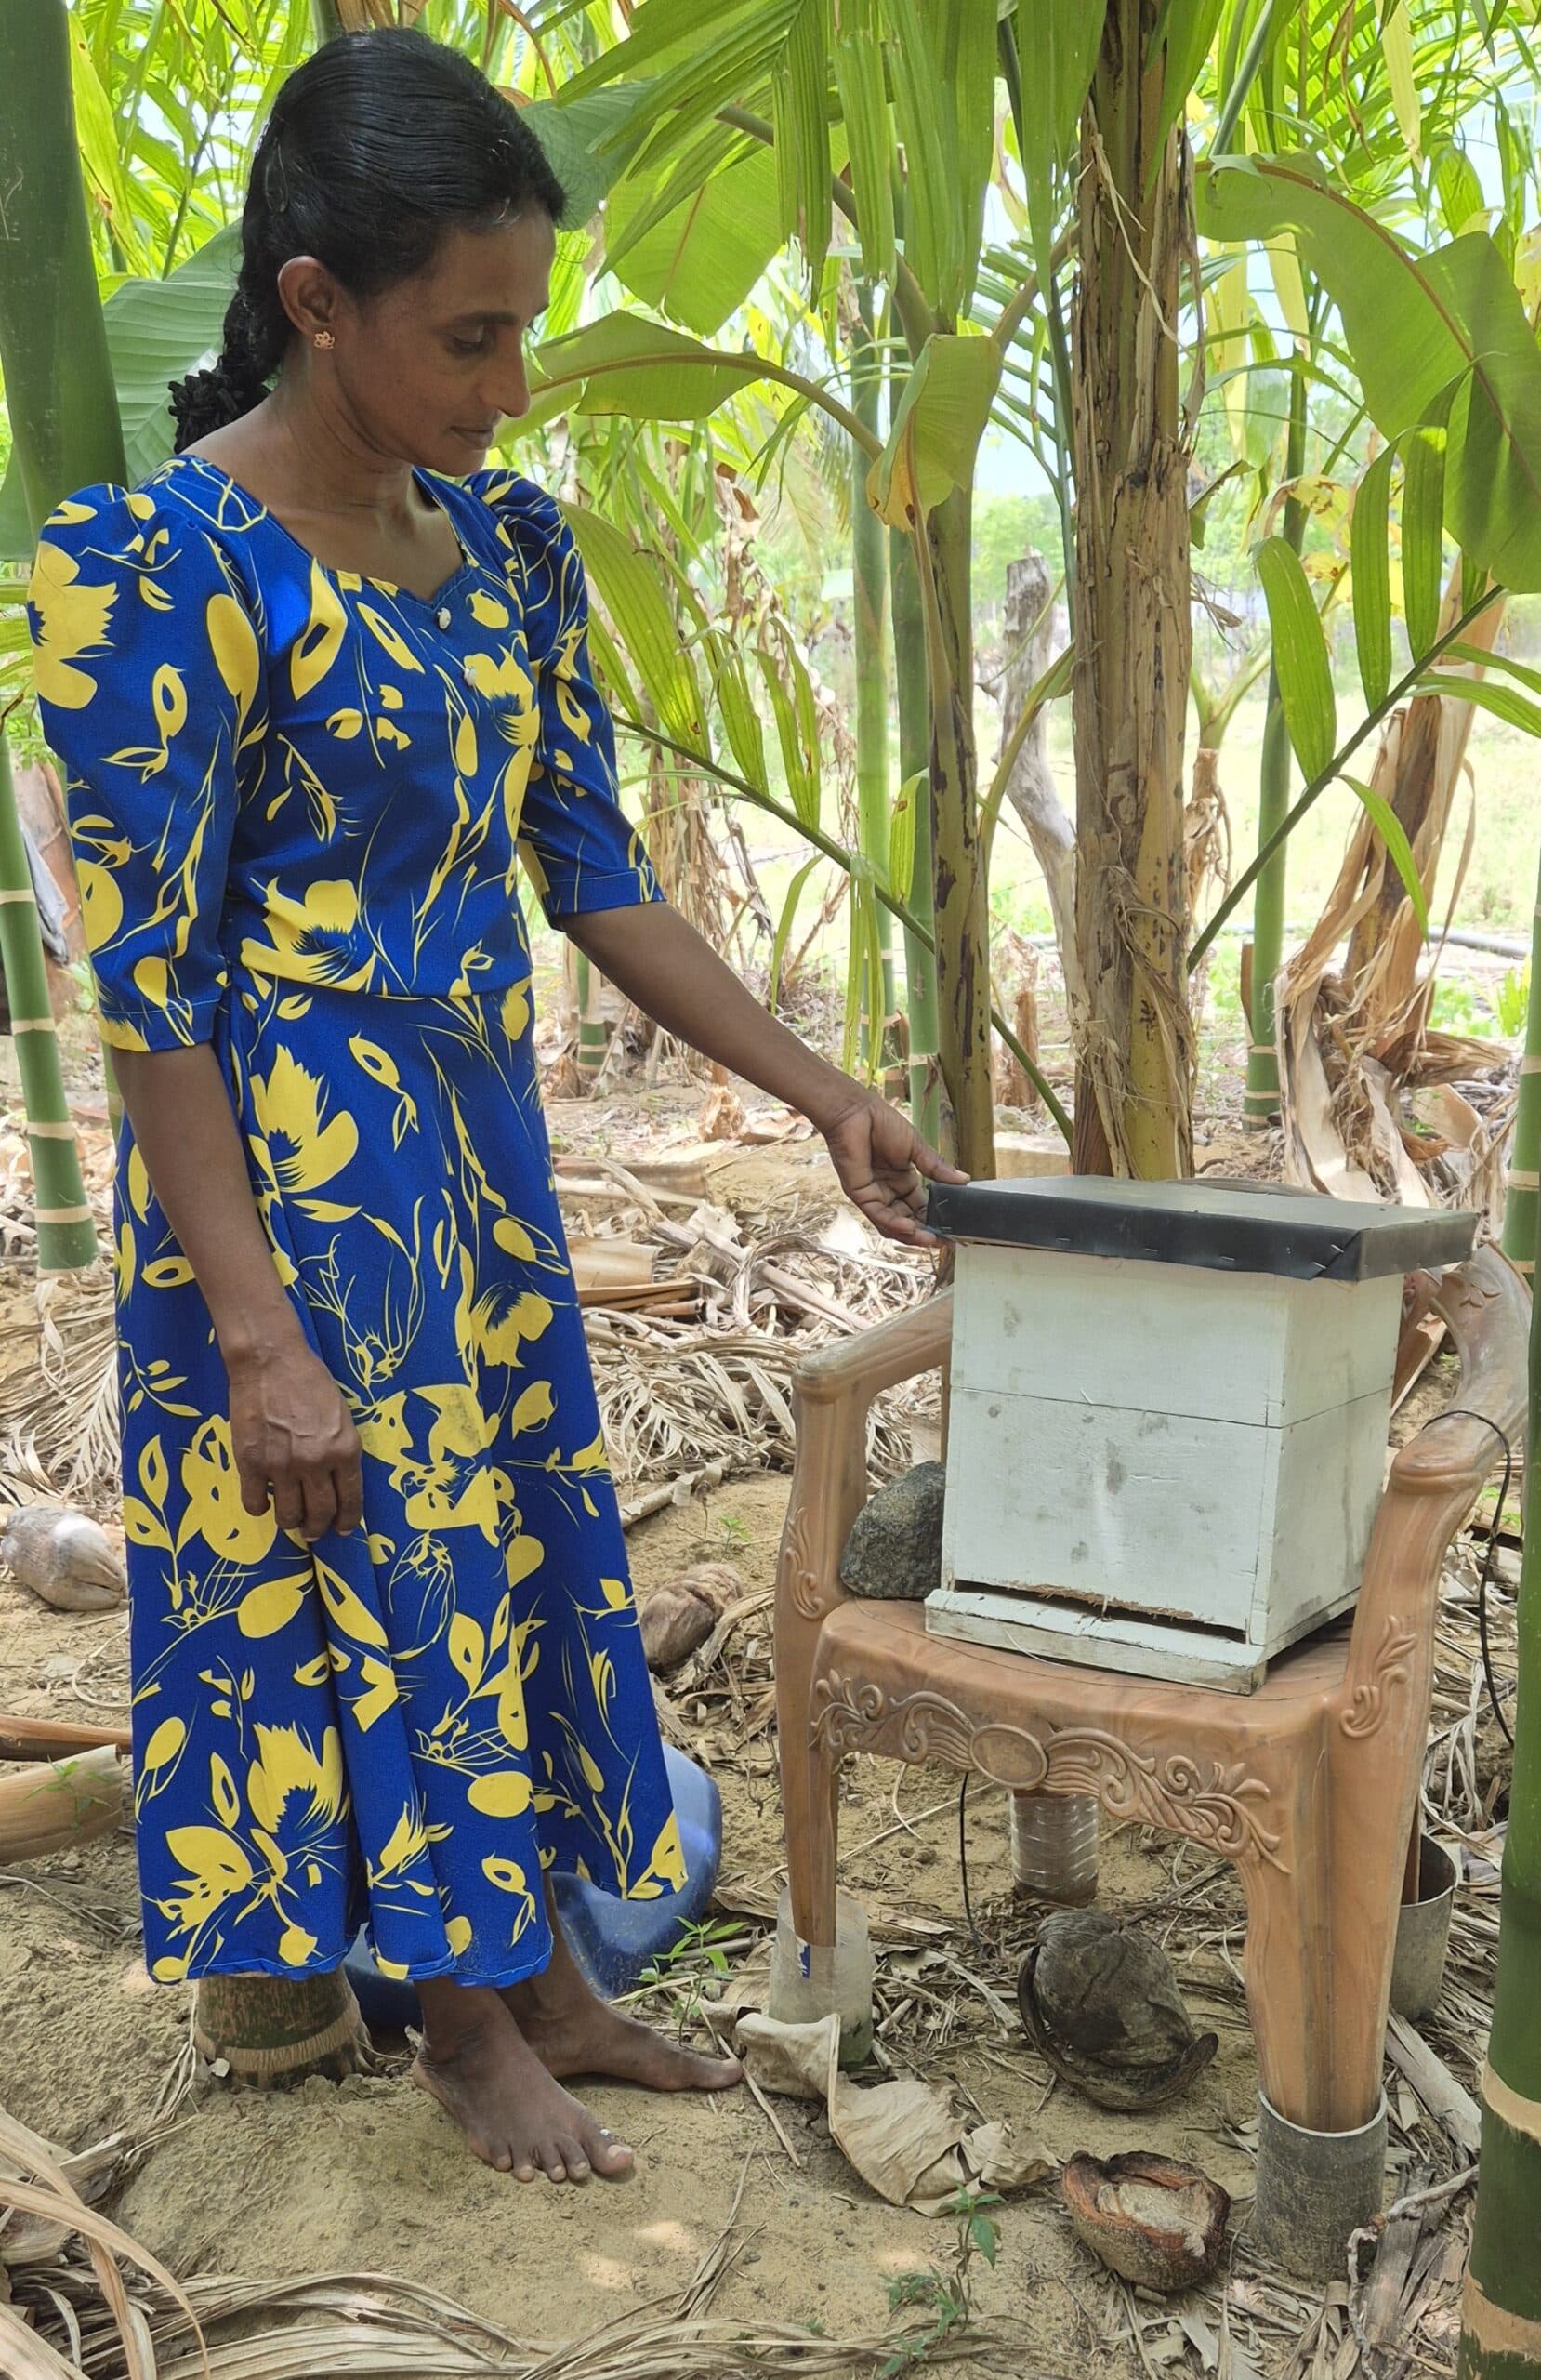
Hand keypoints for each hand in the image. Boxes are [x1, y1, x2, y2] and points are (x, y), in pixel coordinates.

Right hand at [226, 1335, 363, 1542]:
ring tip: (289, 1520)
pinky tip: (262, 1500)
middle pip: (320, 1514)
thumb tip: (337, 1479)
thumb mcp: (341, 1415)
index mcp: (345, 1450)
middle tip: (313, 1531)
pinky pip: (255, 1502)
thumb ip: (340, 1449)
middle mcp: (316, 1463)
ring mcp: (282, 1466)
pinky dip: (259, 1507)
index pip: (350, 1500)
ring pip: (288, 1515)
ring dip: (290, 1523)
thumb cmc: (310, 1380)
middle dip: (317, 1528)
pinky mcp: (251, 1463)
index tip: (343, 1529)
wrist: (270, 1361)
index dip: (347, 1521)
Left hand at [817, 1088, 966, 1247]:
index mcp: (904, 1180)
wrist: (857, 1112)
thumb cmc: (882, 1123)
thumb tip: (964, 1180)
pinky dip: (895, 1224)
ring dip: (912, 1234)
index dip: (937, 1220)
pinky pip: (879, 1215)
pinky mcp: (861, 1195)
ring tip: (931, 1240)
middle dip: (927, 1233)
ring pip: (893, 1224)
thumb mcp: (917, 1148)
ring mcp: (874, 1195)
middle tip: (946, 1242)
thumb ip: (937, 1168)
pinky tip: (910, 1228)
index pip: (922, 1208)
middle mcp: (889, 1191)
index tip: (954, 1231)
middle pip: (909, 1220)